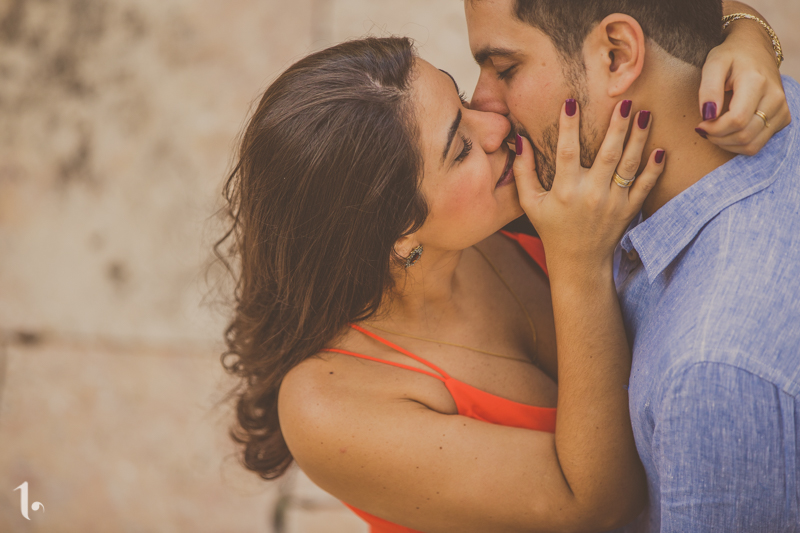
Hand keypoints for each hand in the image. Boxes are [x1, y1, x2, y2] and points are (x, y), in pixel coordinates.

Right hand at [514, 100, 664, 275]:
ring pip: (628, 165)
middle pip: (607, 154)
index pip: (566, 151)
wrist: (578, 262)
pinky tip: (660, 150)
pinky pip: (644, 187)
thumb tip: (519, 140)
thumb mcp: (530, 203)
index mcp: (565, 190)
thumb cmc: (551, 229)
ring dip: (639, 139)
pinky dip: (653, 169)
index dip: (568, 127)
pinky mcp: (628, 211)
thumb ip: (523, 172)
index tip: (571, 102)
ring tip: (646, 115)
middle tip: (626, 102)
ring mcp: (613, 203)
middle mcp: (590, 194)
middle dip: (617, 126)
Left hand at [697, 30, 789, 155]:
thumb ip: (708, 89)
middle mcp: (775, 97)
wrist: (755, 49)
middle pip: (744, 135)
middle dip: (718, 138)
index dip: (714, 129)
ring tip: (715, 130)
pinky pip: (758, 144)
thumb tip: (708, 115)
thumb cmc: (731, 56)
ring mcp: (782, 109)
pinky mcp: (783, 118)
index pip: (737, 120)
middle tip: (704, 129)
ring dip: (727, 144)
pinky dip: (739, 144)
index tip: (700, 124)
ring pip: (752, 145)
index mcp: (757, 82)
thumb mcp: (713, 64)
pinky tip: (729, 131)